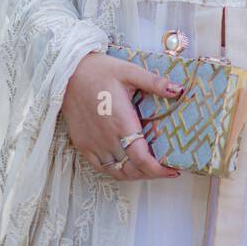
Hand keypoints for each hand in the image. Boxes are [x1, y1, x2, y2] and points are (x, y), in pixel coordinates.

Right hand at [62, 50, 183, 180]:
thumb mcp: (129, 71)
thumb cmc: (100, 70)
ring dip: (135, 175)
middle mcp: (106, 138)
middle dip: (152, 174)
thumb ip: (154, 82)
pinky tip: (128, 166)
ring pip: (117, 172)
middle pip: (132, 169)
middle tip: (167, 169)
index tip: (173, 170)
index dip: (158, 170)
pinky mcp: (83, 145)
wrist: (68, 73)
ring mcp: (93, 144)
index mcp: (120, 122)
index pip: (141, 158)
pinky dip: (117, 172)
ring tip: (150, 169)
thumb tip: (178, 90)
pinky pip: (101, 168)